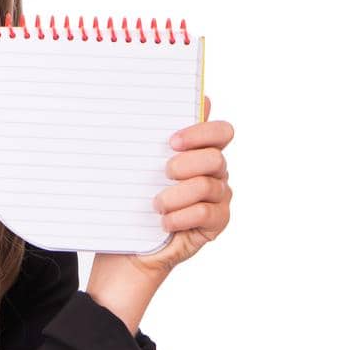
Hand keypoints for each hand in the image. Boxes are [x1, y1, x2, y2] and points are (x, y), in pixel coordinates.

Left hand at [95, 95, 233, 280]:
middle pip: (215, 158)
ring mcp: (218, 198)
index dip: (202, 132)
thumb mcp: (142, 167)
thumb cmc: (135, 202)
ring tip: (156, 205)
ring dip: (174, 196)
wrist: (129, 246)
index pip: (221, 132)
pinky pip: (205, 213)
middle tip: (163, 173)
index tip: (172, 141)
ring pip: (206, 186)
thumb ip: (162, 138)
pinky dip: (179, 217)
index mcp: (202, 152)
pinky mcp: (216, 223)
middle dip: (185, 165)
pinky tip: (164, 223)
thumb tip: (190, 103)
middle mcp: (216, 173)